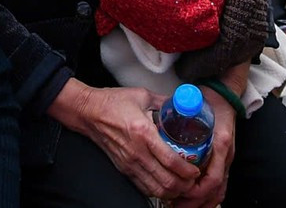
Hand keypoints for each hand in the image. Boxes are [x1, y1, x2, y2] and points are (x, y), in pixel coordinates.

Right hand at [49, 81, 199, 199]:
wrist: (89, 112)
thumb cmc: (113, 102)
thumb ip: (164, 102)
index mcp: (143, 133)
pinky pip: (144, 187)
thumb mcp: (142, 95)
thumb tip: (182, 104)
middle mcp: (136, 152)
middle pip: (166, 181)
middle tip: (194, 180)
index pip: (170, 160)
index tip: (196, 169)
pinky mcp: (124, 169)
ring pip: (155, 189)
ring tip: (183, 184)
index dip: (187, 170)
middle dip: (184, 185)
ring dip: (173, 190)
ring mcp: (129, 164)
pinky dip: (158, 190)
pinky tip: (166, 184)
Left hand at [170, 71, 242, 207]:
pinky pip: (219, 187)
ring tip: (179, 206)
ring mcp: (226, 160)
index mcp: (220, 143)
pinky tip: (193, 201)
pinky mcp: (224, 161)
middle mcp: (226, 155)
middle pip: (215, 190)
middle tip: (175, 205)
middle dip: (195, 202)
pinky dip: (207, 198)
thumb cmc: (210, 101)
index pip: (213, 178)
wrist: (225, 95)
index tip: (181, 192)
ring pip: (218, 192)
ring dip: (200, 203)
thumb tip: (157, 119)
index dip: (197, 190)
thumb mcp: (193, 105)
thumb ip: (177, 112)